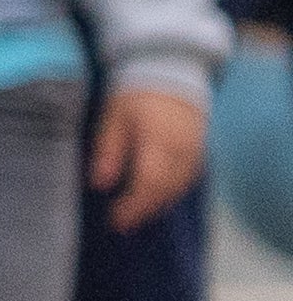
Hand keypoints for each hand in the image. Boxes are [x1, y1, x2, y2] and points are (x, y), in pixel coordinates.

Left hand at [99, 77, 211, 236]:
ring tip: (133, 219)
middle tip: (120, 226)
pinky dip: (169, 194)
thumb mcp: (113, 118)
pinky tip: (154, 201)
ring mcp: (195, 153)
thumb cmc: (134, 96)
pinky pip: (186, 181)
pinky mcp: (199, 153)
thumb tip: (100, 184)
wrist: (170, 73)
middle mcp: (182, 151)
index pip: (148, 183)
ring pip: (178, 189)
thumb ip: (108, 150)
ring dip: (156, 206)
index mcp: (158, 140)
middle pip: (165, 191)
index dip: (132, 206)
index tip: (114, 221)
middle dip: (142, 211)